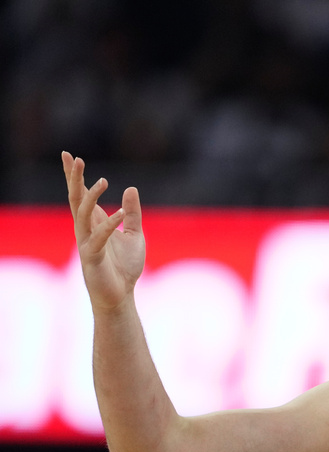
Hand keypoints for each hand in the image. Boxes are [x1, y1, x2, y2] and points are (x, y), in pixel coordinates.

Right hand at [62, 152, 145, 311]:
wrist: (121, 295)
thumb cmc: (125, 266)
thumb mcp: (135, 235)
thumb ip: (133, 213)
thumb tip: (130, 188)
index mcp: (94, 222)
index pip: (81, 195)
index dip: (75, 177)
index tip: (70, 156)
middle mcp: (86, 230)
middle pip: (76, 199)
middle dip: (74, 179)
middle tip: (73, 158)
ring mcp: (86, 243)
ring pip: (82, 215)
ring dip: (90, 197)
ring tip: (102, 180)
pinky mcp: (92, 257)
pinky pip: (98, 238)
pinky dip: (110, 225)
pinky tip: (121, 214)